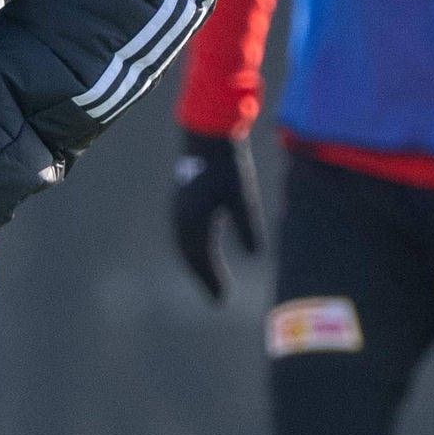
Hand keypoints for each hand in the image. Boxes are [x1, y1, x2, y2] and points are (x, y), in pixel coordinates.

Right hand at [168, 128, 260, 303]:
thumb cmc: (227, 164)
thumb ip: (248, 225)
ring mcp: (178, 210)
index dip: (212, 281)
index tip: (223, 300)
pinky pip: (185, 235)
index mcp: (193, 220)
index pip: (202, 260)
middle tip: (218, 298)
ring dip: (197, 264)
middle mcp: (180, 219)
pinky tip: (202, 252)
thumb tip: (255, 254)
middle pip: (191, 257)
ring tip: (210, 280)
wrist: (207, 133)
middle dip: (204, 277)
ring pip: (186, 247)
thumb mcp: (242, 195)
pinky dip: (193, 249)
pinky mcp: (181, 202)